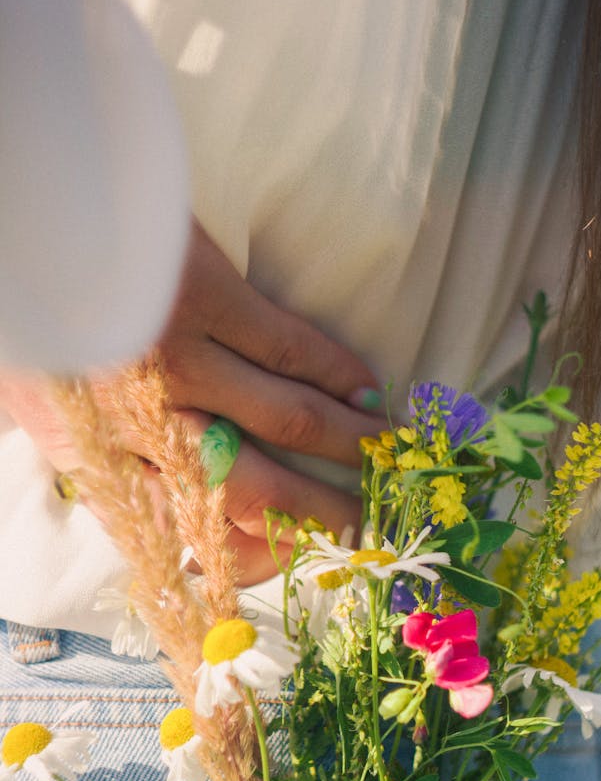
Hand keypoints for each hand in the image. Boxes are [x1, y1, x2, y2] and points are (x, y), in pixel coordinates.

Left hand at [0, 219, 385, 582]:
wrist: (18, 223)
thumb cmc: (38, 330)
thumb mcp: (57, 420)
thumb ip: (113, 464)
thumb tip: (174, 512)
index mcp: (99, 464)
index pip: (192, 537)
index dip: (255, 558)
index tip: (294, 556)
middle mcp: (139, 427)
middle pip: (256, 493)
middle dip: (322, 514)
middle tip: (366, 520)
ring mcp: (177, 362)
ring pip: (286, 421)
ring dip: (346, 442)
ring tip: (383, 452)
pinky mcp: (202, 299)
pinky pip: (290, 348)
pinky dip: (337, 372)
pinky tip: (365, 387)